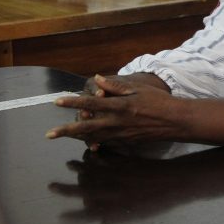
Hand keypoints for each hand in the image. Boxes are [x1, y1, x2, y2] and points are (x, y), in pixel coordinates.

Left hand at [47, 75, 180, 147]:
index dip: (73, 102)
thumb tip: (96, 80)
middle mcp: (117, 122)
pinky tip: (86, 143)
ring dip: (76, 138)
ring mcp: (120, 134)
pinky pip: (105, 143)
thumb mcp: (138, 88)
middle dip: (66, 131)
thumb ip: (116, 85)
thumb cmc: (158, 101)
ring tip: (62, 136)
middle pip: (86, 128)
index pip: (91, 104)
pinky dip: (93, 142)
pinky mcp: (125, 142)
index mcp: (120, 106)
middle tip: (49, 134)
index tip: (57, 101)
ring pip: (93, 138)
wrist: (174, 121)